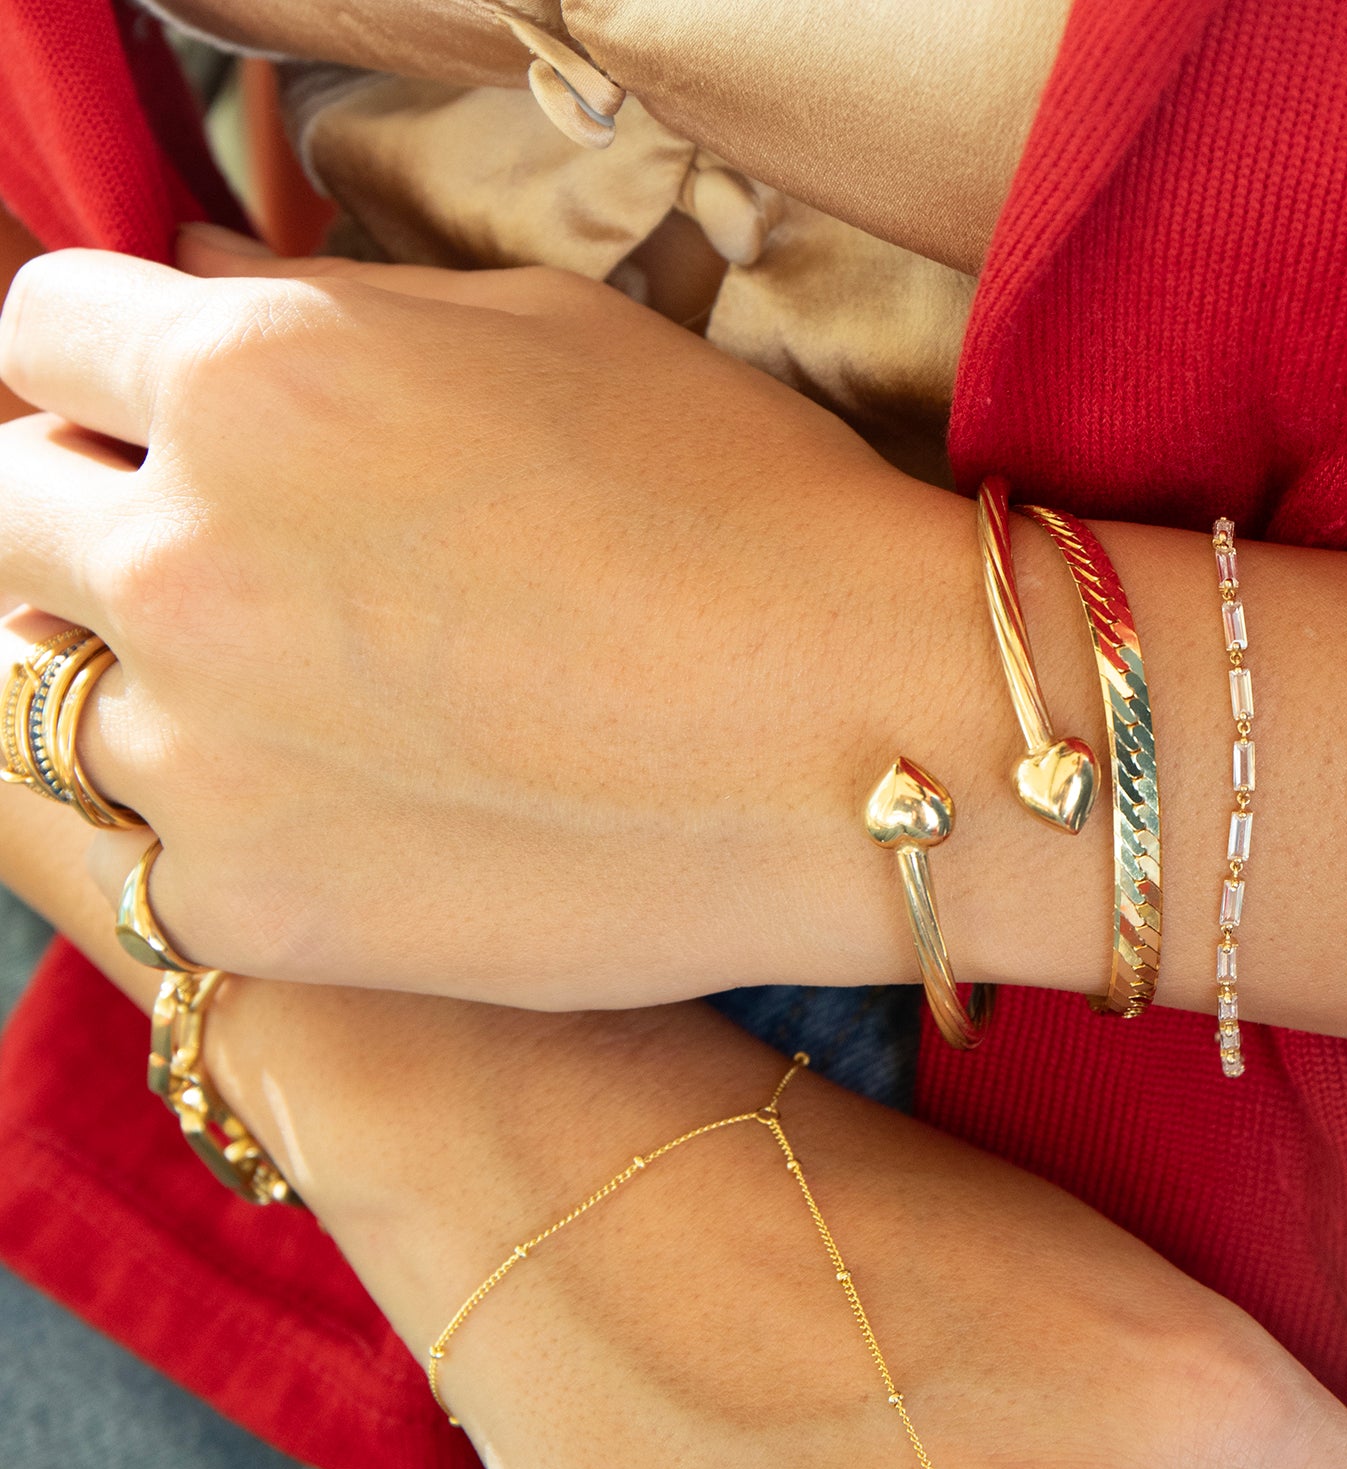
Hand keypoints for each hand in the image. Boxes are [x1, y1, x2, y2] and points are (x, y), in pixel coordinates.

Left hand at [0, 231, 990, 1008]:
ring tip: (312, 707)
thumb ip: (332, 311)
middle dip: (100, 517)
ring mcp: (205, 752)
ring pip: (59, 696)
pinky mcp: (255, 908)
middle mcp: (187, 556)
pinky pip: (150, 853)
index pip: (47, 333)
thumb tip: (187, 293)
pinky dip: (215, 830)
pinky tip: (346, 815)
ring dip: (155, 685)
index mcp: (251, 375)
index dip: (116, 373)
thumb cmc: (748, 519)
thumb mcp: (550, 343)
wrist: (872, 749)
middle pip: (10, 513)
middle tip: (236, 568)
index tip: (174, 420)